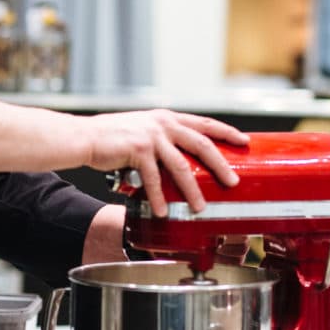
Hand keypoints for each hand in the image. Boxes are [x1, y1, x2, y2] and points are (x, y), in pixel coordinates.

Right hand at [81, 109, 248, 216]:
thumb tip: (182, 161)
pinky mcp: (138, 151)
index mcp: (168, 118)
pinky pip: (154, 179)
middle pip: (201, 144)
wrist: (85, 136)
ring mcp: (151, 137)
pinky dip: (159, 197)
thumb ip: (164, 140)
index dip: (226, 132)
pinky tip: (162, 210)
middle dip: (220, 164)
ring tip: (199, 207)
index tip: (244, 142)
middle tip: (233, 182)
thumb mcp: (144, 129)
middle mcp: (163, 124)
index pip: (205, 123)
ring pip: (181, 166)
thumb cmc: (113, 137)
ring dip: (192, 190)